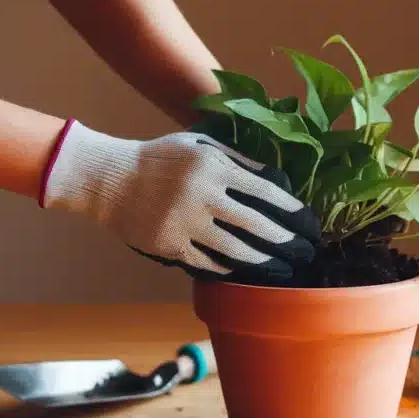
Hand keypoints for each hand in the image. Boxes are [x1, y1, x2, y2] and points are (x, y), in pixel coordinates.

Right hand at [40, 120, 320, 283]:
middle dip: (288, 242)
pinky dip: (232, 268)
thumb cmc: (160, 158)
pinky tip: (248, 271)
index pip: (265, 191)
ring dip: (266, 263)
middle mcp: (201, 196)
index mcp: (213, 168)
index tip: (310, 222)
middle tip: (308, 251)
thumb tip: (279, 180)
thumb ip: (238, 160)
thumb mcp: (199, 146)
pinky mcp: (170, 246)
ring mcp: (184, 224)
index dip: (292, 210)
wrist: (108, 179)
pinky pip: (209, 263)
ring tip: (286, 269)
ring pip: (236, 251)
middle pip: (256, 225)